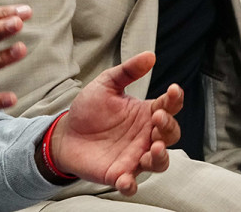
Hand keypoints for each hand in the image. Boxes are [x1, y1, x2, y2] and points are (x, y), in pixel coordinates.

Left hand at [49, 52, 182, 195]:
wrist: (65, 133)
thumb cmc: (89, 110)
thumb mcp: (106, 84)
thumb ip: (127, 72)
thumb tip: (150, 56)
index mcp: (145, 114)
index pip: (168, 107)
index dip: (174, 100)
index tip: (173, 90)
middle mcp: (145, 136)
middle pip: (170, 135)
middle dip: (168, 127)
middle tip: (157, 117)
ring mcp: (134, 156)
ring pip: (158, 162)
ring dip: (160, 157)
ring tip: (154, 148)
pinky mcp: (118, 173)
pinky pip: (130, 183)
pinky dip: (130, 184)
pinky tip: (126, 179)